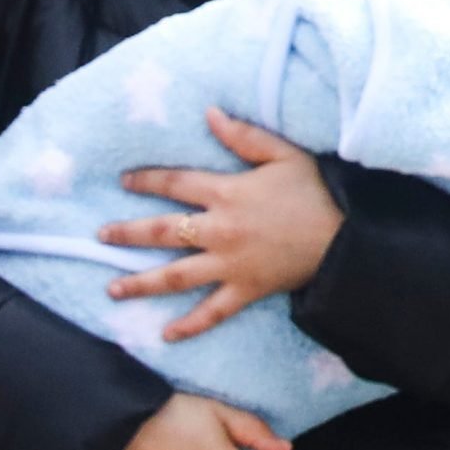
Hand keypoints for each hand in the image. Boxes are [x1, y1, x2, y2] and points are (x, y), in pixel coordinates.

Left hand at [98, 108, 343, 340]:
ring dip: (140, 283)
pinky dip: (190, 326)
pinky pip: (212, 312)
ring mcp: (229, 264)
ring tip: (112, 288)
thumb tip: (209, 114)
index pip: (174, 184)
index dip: (146, 181)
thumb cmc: (317, 192)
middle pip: (162, 232)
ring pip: (175, 276)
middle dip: (128, 235)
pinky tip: (166, 335)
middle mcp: (219, 230)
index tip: (125, 181)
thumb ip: (245, 136)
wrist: (347, 238)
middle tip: (102, 237)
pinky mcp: (245, 290)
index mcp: (226, 193)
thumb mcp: (285, 155)